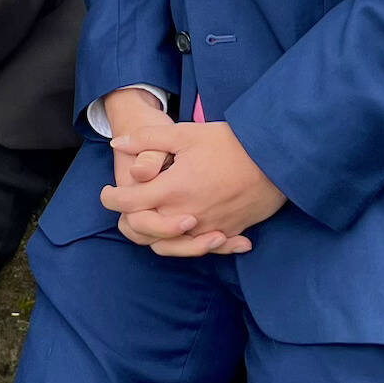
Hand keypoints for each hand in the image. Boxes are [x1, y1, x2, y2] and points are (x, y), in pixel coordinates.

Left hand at [96, 87, 237, 255]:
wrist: (276, 159)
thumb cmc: (229, 143)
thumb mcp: (184, 133)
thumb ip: (147, 140)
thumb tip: (117, 144)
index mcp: (172, 190)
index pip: (128, 204)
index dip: (111, 198)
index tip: (107, 192)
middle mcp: (187, 215)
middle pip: (144, 231)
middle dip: (129, 219)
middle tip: (127, 205)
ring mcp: (209, 228)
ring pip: (171, 247)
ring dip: (156, 236)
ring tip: (152, 220)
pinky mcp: (230, 232)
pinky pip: (203, 249)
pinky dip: (191, 244)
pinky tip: (189, 232)